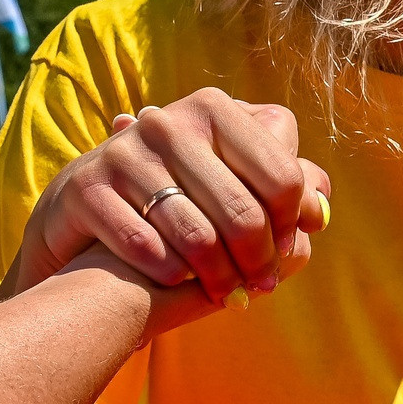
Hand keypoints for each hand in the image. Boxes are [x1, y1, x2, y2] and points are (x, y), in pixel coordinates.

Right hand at [0, 87, 331, 312]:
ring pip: (198, 237)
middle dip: (259, 260)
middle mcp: (167, 122)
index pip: (282, 175)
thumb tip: (319, 210)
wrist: (82, 213)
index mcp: (214, 110)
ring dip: (218, 277)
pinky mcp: (85, 187)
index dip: (292, 220)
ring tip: (226, 293)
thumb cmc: (175, 200)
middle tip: (262, 285)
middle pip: (245, 212)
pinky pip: (147, 247)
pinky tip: (176, 282)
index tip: (286, 244)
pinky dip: (169, 275)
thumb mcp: (229, 181)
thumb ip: (282, 188)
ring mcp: (124, 153)